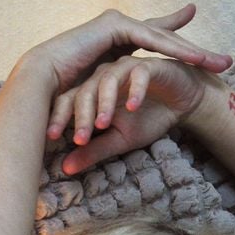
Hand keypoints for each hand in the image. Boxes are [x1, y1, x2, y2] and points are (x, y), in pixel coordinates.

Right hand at [20, 3, 229, 119]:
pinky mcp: (113, 25)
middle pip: (166, 40)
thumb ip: (109, 105)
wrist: (37, 84)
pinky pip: (150, 38)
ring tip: (217, 65)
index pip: (154, 44)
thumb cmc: (59, 98)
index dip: (179, 46)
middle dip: (197, 53)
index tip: (205, 56)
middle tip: (227, 63)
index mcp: (114, 45)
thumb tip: (114, 124)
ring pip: (162, 38)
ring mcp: (115, 23)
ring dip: (192, 51)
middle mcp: (117, 30)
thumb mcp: (96, 102)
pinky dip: (172, 47)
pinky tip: (193, 58)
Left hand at [48, 53, 216, 175]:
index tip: (52, 138)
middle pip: (86, 90)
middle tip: (80, 139)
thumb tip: (66, 169)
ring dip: (104, 102)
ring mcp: (127, 68)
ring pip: (108, 79)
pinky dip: (134, 90)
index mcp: (94, 92)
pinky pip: (138, 74)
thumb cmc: (149, 118)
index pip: (70, 101)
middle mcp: (106, 76)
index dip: (60, 118)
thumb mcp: (120, 141)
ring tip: (103, 124)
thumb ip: (94, 151)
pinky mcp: (149, 65)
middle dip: (81, 115)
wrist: (182, 104)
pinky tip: (133, 107)